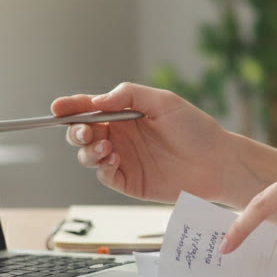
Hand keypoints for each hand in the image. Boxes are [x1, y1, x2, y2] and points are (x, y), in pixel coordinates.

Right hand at [54, 83, 276, 205]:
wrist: (218, 162)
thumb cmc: (196, 129)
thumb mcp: (164, 101)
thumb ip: (129, 95)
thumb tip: (98, 100)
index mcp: (126, 114)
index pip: (91, 108)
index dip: (71, 107)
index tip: (58, 107)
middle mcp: (121, 136)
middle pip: (82, 133)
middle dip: (76, 130)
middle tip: (84, 130)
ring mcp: (123, 159)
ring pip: (88, 155)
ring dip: (88, 149)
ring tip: (106, 146)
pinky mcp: (129, 181)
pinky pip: (104, 175)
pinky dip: (101, 166)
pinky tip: (114, 158)